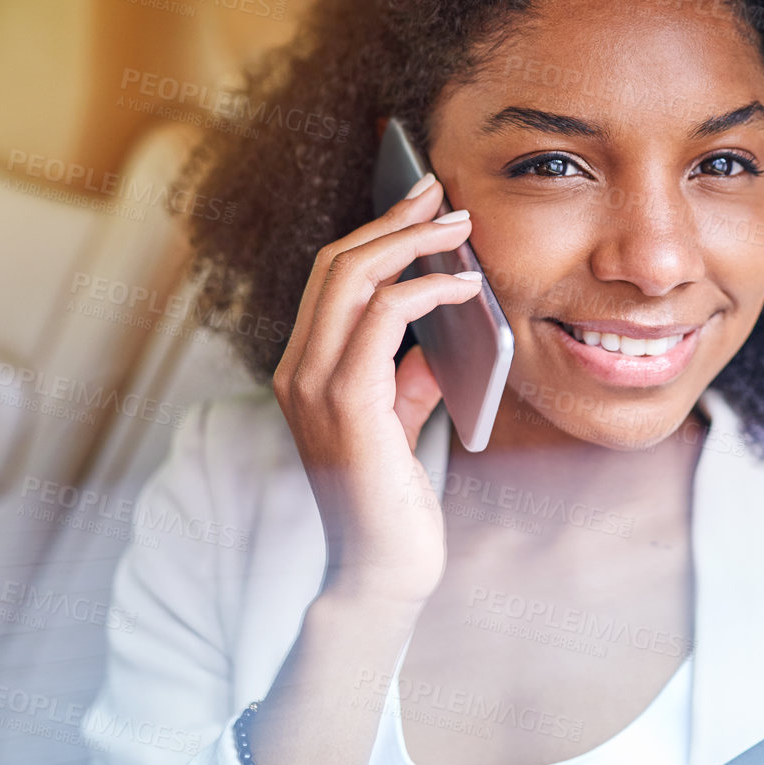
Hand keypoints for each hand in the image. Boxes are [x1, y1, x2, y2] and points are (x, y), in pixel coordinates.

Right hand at [272, 173, 481, 606]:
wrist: (382, 573)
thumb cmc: (393, 504)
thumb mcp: (400, 423)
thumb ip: (408, 377)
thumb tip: (439, 336)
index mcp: (305, 370)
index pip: (330, 278)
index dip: (374, 231)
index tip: (419, 201)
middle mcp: (298, 370)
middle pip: (337, 263)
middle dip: (393, 218)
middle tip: (442, 191)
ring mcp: (315, 386)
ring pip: (352, 279)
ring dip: (412, 242)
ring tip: (460, 224)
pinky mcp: (347, 403)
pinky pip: (382, 320)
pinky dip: (425, 290)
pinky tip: (465, 286)